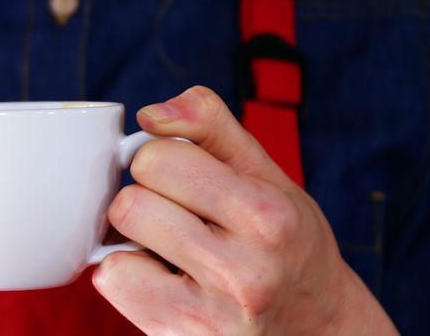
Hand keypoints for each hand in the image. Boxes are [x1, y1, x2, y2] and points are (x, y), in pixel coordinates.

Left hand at [93, 86, 397, 334]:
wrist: (317, 327)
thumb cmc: (286, 241)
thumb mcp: (266, 174)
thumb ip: (210, 125)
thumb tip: (150, 114)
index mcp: (268, 217)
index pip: (159, 158)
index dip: (161, 161)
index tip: (184, 178)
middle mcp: (245, 271)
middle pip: (131, 203)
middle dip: (146, 200)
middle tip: (180, 218)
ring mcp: (212, 315)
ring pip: (114, 250)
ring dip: (133, 242)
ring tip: (173, 250)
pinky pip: (111, 284)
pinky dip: (126, 275)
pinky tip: (163, 279)